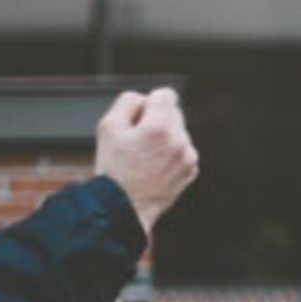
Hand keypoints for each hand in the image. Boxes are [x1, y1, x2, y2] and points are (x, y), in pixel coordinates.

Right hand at [94, 87, 198, 233]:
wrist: (124, 207)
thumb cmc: (114, 168)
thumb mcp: (108, 126)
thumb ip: (129, 101)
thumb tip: (146, 99)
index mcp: (160, 127)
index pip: (166, 94)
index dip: (149, 103)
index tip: (139, 118)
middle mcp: (179, 140)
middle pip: (173, 113)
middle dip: (156, 121)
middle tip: (137, 141)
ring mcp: (188, 157)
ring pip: (178, 133)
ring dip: (164, 139)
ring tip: (144, 158)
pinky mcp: (191, 170)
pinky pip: (182, 151)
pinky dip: (171, 155)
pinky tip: (154, 167)